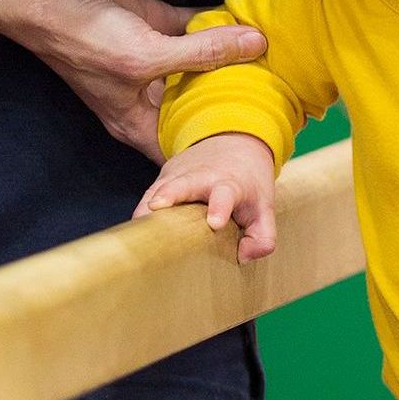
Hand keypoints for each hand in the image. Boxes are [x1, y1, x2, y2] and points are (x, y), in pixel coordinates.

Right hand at [18, 0, 264, 161]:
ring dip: (233, 58)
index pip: (183, 151)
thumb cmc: (78, 37)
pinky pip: (196, 28)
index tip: (258, 150)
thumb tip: (256, 46)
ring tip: (279, 61)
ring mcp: (153, 58)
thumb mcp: (145, 54)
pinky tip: (251, 20)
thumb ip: (202, 52)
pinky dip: (220, 24)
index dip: (215, 155)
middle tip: (281, 103)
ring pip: (202, 65)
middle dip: (233, 104)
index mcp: (136, 121)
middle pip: (198, 107)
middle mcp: (147, 95)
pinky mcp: (154, 22)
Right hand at [134, 132, 278, 261]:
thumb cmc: (248, 183)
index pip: (225, 194)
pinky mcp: (162, 179)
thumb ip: (263, 237)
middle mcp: (201, 177)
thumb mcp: (265, 208)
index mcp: (230, 185)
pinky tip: (134, 232)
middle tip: (155, 209)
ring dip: (146, 209)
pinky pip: (147, 197)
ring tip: (136, 231)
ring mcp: (178, 176)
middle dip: (169, 195)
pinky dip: (140, 213)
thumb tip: (244, 256)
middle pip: (182, 185)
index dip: (219, 207)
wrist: (235, 143)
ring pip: (157, 191)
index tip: (215, 223)